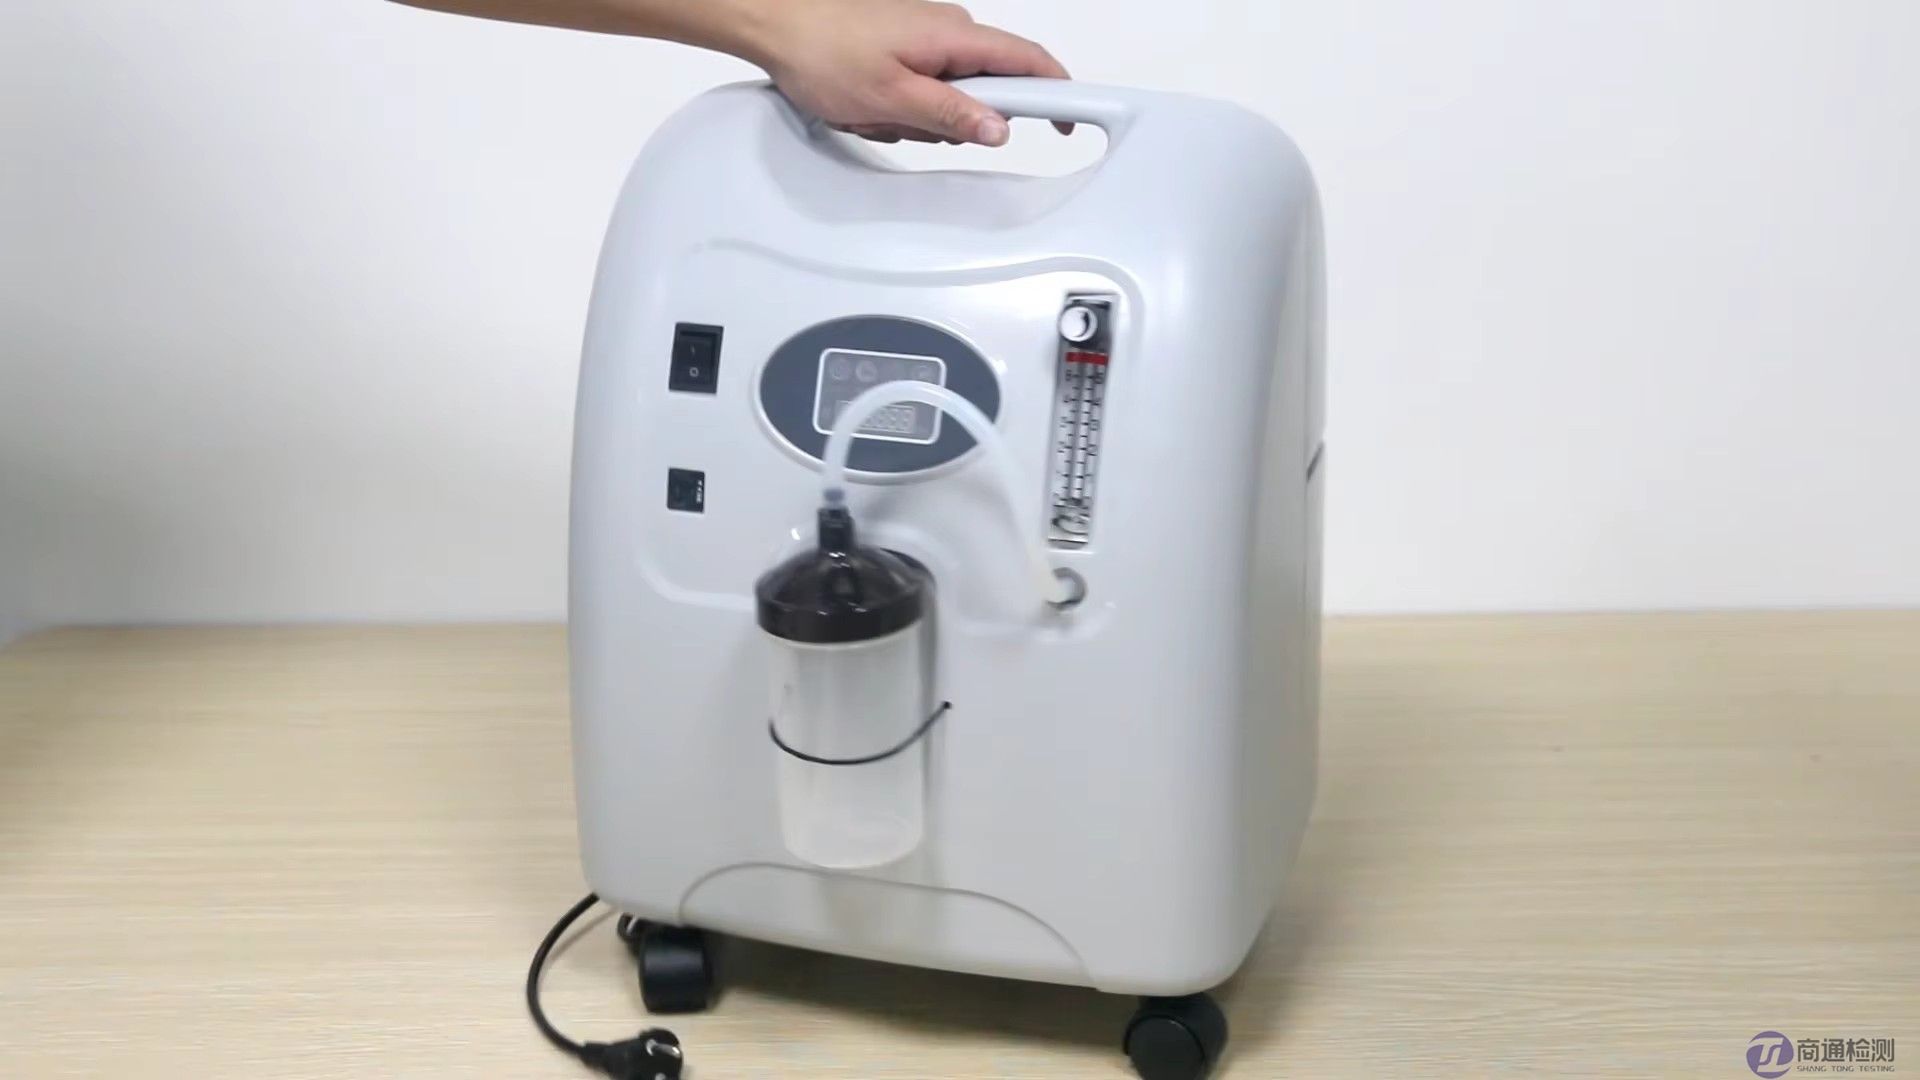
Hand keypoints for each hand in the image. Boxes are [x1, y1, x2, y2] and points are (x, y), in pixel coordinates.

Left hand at [744, 0, 1068, 145]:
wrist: (774, 22)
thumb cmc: (822, 48)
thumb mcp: (891, 98)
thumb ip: (951, 116)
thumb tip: (998, 129)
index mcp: (955, 36)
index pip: (1029, 63)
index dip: (1057, 95)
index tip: (1070, 122)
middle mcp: (948, 28)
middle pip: (985, 89)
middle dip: (953, 121)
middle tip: (907, 122)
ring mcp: (926, 35)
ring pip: (950, 94)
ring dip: (918, 116)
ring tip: (875, 109)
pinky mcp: (906, 44)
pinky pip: (924, 86)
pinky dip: (901, 105)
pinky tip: (869, 102)